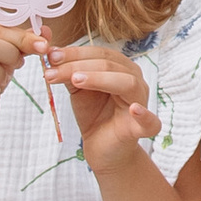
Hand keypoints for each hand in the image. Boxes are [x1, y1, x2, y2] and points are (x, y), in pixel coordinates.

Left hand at [43, 40, 160, 171]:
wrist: (101, 148)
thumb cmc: (94, 115)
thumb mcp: (78, 90)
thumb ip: (69, 72)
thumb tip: (51, 53)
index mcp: (122, 69)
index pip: (100, 54)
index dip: (76, 52)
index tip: (50, 55)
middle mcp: (135, 81)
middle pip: (109, 65)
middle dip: (78, 65)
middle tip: (52, 69)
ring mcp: (140, 103)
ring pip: (126, 83)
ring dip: (100, 79)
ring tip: (76, 80)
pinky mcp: (142, 128)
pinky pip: (150, 121)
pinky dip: (144, 114)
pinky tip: (133, 109)